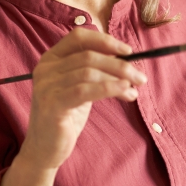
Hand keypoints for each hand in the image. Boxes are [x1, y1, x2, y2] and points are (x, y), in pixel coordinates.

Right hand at [19, 28, 146, 171]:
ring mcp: (46, 86)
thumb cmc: (65, 117)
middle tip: (139, 77)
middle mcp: (45, 69)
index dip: (105, 41)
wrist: (45, 149)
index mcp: (51, 59)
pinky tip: (124, 93)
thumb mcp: (80, 88)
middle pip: (88, 56)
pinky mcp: (51, 104)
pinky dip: (109, 88)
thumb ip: (95, 72)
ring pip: (89, 72)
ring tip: (133, 90)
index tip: (128, 51)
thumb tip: (126, 61)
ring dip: (118, 79)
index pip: (78, 37)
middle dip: (119, 65)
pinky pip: (85, 90)